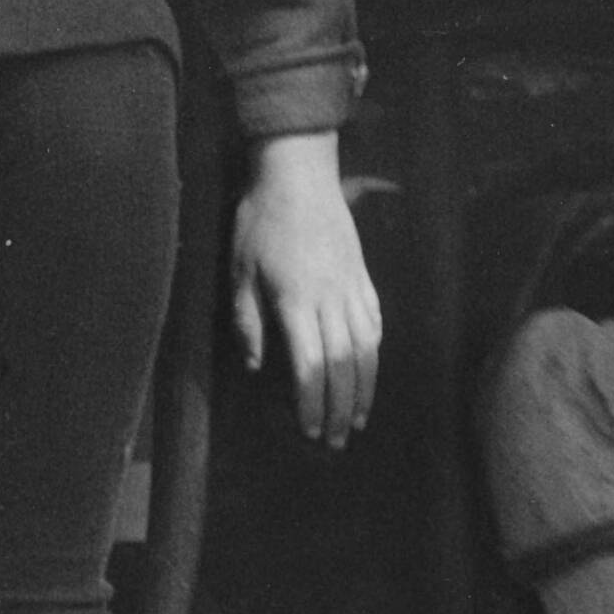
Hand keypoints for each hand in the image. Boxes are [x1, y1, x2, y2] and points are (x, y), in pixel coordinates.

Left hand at [229, 133, 380, 447]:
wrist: (298, 173)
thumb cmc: (259, 222)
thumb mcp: (238, 273)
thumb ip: (248, 321)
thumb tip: (255, 365)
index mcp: (297, 301)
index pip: (310, 366)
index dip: (312, 403)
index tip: (311, 431)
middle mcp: (331, 297)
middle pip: (344, 363)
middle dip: (343, 406)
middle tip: (339, 440)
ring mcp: (353, 283)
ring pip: (367, 345)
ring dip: (365, 384)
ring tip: (361, 415)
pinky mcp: (363, 272)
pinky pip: (375, 318)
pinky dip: (375, 349)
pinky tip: (371, 365)